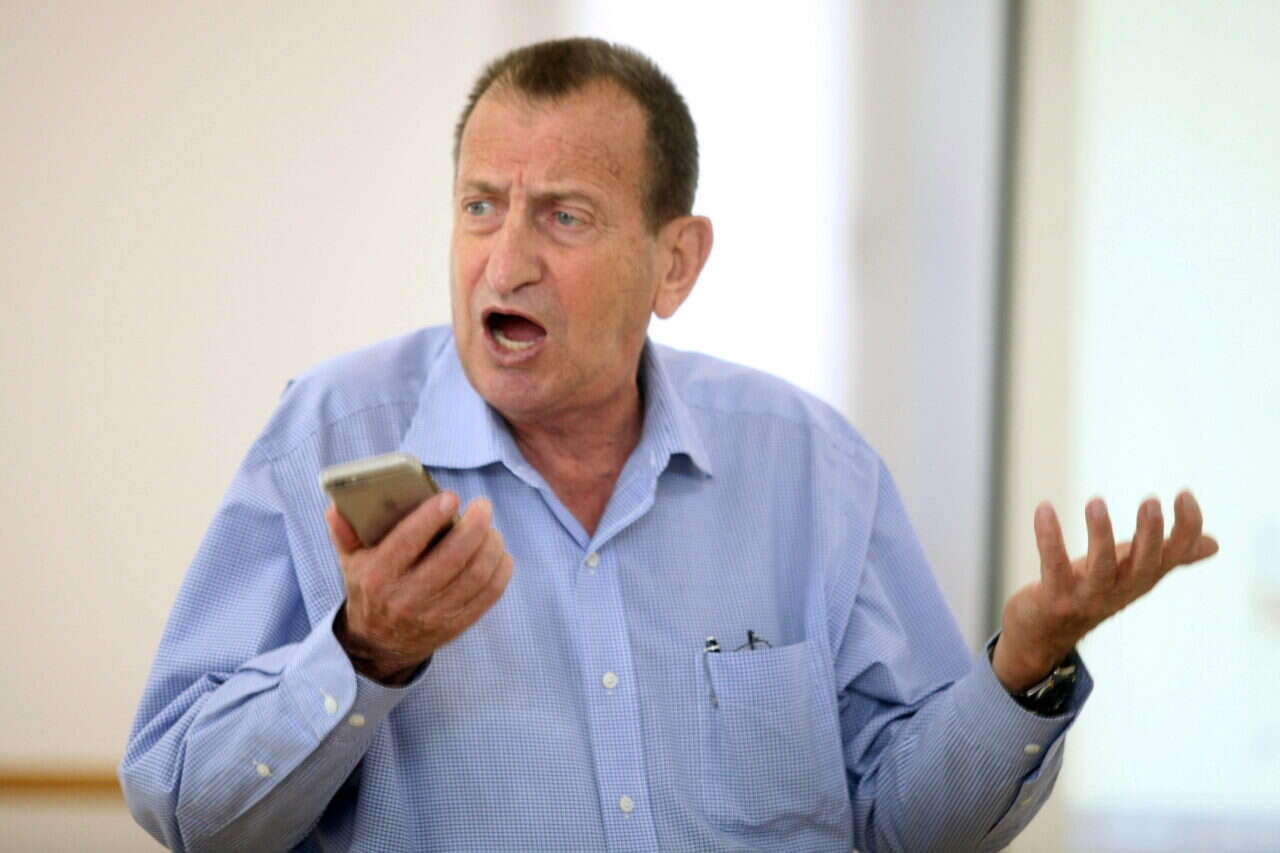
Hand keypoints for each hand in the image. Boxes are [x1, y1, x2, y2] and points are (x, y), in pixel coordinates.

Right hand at [325, 492, 513, 684]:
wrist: (379, 643)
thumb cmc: (370, 589)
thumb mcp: (350, 562)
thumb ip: (344, 532)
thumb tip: (336, 506)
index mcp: (378, 576)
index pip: (408, 541)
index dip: (432, 516)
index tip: (450, 497)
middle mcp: (407, 597)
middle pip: (453, 557)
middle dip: (475, 526)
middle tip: (482, 506)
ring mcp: (434, 613)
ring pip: (475, 575)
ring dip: (491, 546)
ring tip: (491, 529)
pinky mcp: (457, 624)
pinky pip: (488, 595)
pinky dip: (500, 570)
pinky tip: (500, 553)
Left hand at [992, 490, 1218, 692]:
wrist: (1044, 634)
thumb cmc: (1093, 591)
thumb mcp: (1133, 570)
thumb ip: (1170, 555)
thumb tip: (1214, 544)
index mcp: (1143, 577)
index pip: (1174, 555)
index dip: (1185, 527)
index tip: (1184, 494)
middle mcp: (1121, 589)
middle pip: (1145, 565)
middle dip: (1150, 534)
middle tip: (1151, 501)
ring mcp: (1088, 597)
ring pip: (1101, 568)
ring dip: (1099, 535)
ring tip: (1095, 501)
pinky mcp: (1054, 598)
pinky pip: (1053, 566)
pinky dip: (1049, 538)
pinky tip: (1044, 508)